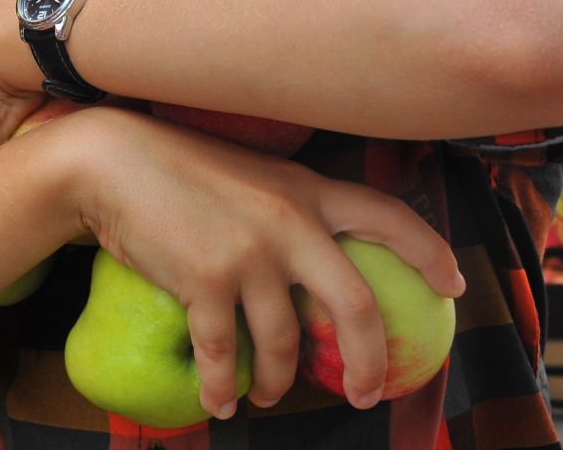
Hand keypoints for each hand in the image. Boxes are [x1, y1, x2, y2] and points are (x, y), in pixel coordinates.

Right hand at [63, 107, 463, 418]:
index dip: (430, 252)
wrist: (109, 160)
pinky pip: (226, 353)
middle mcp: (289, 222)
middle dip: (369, 360)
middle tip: (367, 393)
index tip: (453, 286)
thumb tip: (315, 256)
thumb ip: (288, 204)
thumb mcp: (250, 170)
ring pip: (287, 341)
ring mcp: (249, 253)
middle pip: (356, 305)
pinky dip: (221, 386)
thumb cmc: (175, 163)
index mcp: (306, 189)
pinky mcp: (205, 280)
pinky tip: (217, 402)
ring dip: (278, 381)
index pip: (389, 217)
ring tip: (265, 396)